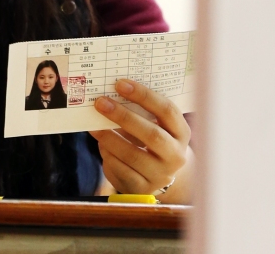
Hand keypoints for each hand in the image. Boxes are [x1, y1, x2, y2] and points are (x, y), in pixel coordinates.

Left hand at [89, 79, 191, 201]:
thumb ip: (138, 110)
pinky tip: (101, 144)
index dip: (144, 96)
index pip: (167, 111)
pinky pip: (121, 170)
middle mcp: (176, 155)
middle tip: (101, 103)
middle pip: (152, 135)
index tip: (120, 84)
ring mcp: (161, 175)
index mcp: (181, 132)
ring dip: (109, 137)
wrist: (157, 173)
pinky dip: (108, 155)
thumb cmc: (150, 137)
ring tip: (93, 125)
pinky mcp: (143, 189)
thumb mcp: (153, 124)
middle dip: (123, 117)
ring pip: (133, 155)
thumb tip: (110, 94)